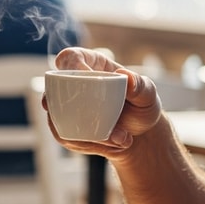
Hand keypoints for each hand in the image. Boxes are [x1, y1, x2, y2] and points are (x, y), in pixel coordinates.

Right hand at [48, 47, 164, 156]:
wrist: (138, 134)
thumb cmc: (142, 107)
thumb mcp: (148, 95)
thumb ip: (141, 86)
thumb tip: (126, 77)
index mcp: (90, 65)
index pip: (70, 57)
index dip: (70, 65)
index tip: (84, 78)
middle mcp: (73, 84)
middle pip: (56, 90)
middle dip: (75, 110)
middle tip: (100, 123)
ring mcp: (66, 107)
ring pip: (58, 118)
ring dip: (86, 134)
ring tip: (118, 139)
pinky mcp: (65, 127)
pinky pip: (64, 136)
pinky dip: (86, 145)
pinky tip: (110, 145)